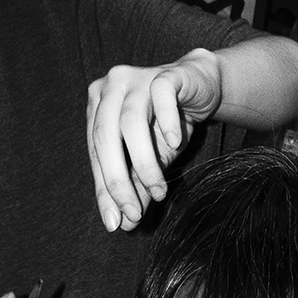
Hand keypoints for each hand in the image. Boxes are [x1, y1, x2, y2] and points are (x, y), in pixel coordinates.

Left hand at [86, 50, 221, 232]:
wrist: (201, 87)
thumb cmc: (167, 125)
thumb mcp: (152, 160)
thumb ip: (137, 187)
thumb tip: (125, 224)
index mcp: (98, 107)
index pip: (95, 153)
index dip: (104, 190)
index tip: (115, 222)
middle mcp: (111, 88)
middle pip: (105, 137)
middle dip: (118, 181)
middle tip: (134, 213)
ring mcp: (137, 77)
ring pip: (130, 121)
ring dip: (144, 162)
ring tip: (159, 190)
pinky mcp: (165, 73)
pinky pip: (161, 95)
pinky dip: (165, 122)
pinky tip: (174, 144)